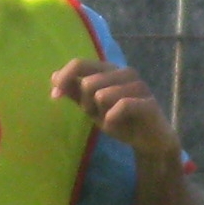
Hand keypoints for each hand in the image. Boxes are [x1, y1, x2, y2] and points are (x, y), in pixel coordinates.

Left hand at [50, 59, 180, 160]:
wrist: (150, 141)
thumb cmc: (121, 121)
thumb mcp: (92, 108)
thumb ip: (75, 92)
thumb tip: (54, 77)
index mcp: (109, 70)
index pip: (80, 63)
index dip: (64, 78)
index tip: (55, 96)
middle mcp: (124, 72)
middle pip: (88, 83)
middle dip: (87, 105)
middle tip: (98, 116)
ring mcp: (138, 85)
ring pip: (102, 95)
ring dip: (101, 114)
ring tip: (111, 121)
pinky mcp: (147, 102)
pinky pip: (120, 106)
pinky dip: (112, 121)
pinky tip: (115, 125)